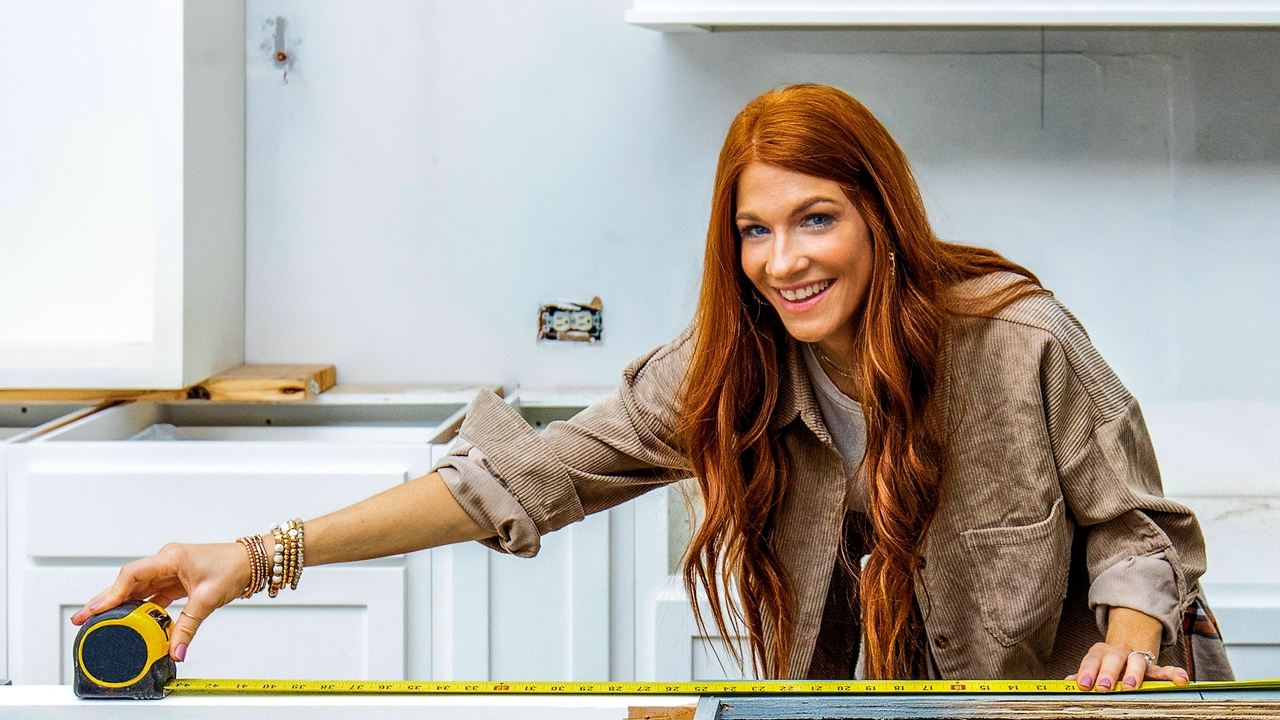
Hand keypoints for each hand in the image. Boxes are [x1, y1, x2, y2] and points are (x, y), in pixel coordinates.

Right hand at [70, 541, 250, 661]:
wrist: (254, 561)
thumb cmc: (234, 567)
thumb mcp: (207, 599)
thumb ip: (187, 627)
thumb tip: (175, 650)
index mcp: (170, 558)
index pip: (132, 575)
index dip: (111, 593)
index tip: (96, 608)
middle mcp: (167, 562)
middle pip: (129, 581)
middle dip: (107, 599)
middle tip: (84, 616)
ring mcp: (171, 571)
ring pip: (139, 588)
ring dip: (122, 604)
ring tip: (101, 620)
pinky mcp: (177, 580)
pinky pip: (153, 594)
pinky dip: (143, 607)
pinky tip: (132, 620)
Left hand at [1065, 641, 1189, 690]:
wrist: (1128, 647)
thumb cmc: (1107, 663)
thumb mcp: (1095, 666)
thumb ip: (1084, 674)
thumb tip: (1068, 682)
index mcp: (1101, 652)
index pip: (1092, 659)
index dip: (1087, 670)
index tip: (1083, 684)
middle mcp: (1119, 652)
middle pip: (1113, 658)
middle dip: (1108, 672)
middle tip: (1104, 687)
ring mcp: (1138, 658)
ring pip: (1137, 660)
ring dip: (1134, 673)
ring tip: (1131, 686)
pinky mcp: (1155, 667)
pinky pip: (1165, 670)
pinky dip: (1174, 674)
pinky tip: (1181, 680)